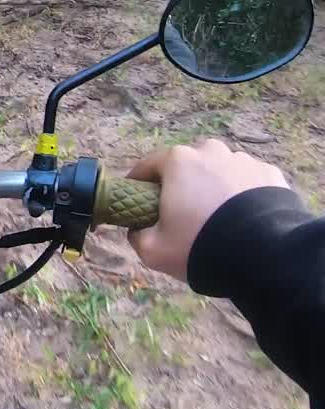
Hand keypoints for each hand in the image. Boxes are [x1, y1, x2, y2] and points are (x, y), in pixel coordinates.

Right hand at [125, 139, 288, 281]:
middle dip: (181, 183)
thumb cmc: (200, 245)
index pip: (148, 166)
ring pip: (219, 171)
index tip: (138, 203)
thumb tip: (137, 228)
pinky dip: (242, 194)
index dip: (139, 184)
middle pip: (187, 165)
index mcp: (178, 160)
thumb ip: (136, 234)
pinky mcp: (271, 174)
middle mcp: (211, 151)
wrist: (265, 256)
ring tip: (218, 217)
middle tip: (182, 213)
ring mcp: (244, 160)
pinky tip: (244, 218)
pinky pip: (247, 181)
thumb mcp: (152, 249)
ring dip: (213, 187)